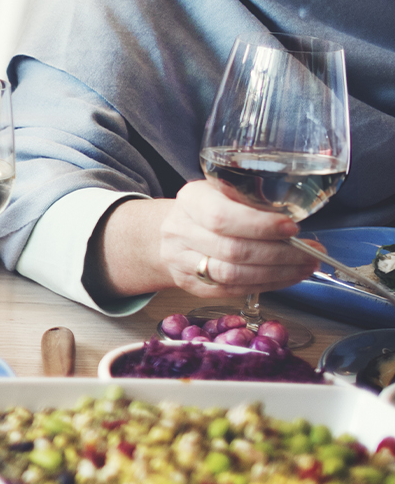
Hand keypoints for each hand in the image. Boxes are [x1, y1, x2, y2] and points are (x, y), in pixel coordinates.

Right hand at [151, 179, 312, 296]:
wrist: (173, 232)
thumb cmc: (207, 210)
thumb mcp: (224, 192)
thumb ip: (252, 203)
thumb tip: (293, 221)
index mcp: (191, 201)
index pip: (221, 217)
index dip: (259, 226)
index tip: (292, 229)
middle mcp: (180, 231)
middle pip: (232, 250)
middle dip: (279, 255)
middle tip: (310, 254)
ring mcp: (181, 260)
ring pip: (232, 275)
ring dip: (276, 274)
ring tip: (304, 268)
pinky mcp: (190, 284)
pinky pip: (231, 291)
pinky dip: (264, 286)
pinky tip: (285, 278)